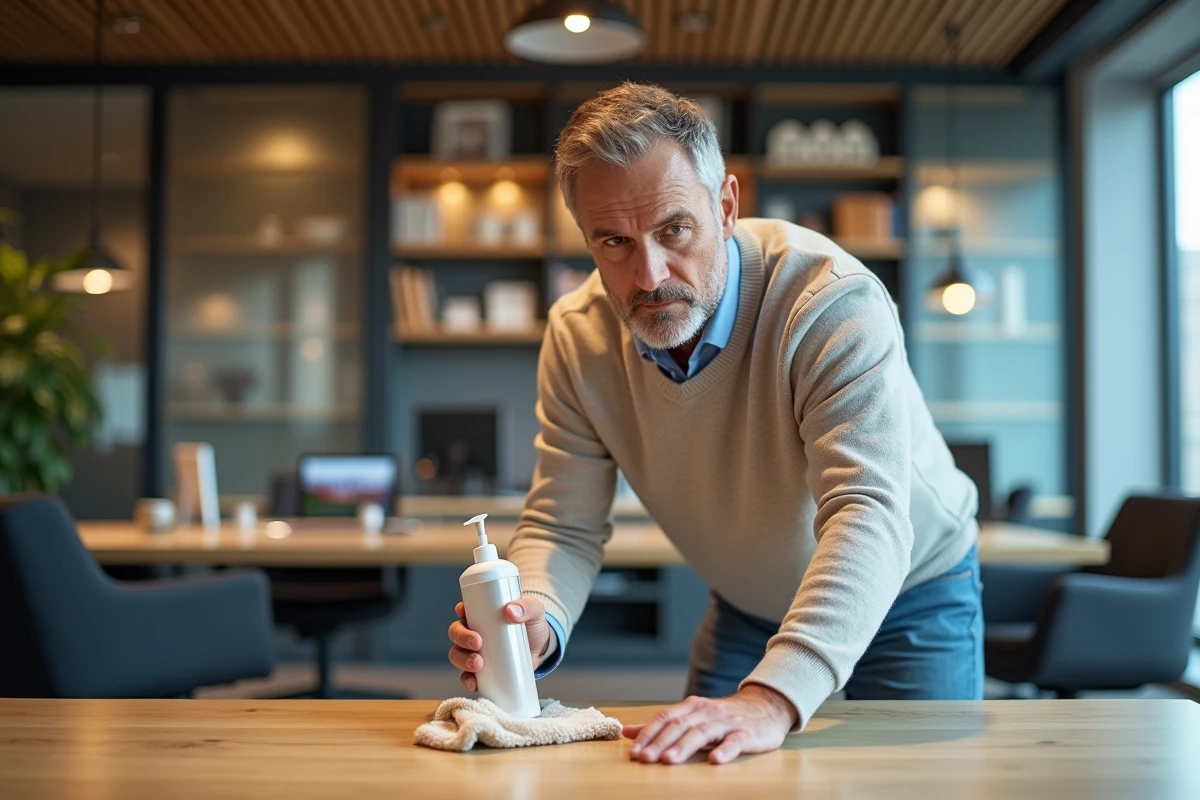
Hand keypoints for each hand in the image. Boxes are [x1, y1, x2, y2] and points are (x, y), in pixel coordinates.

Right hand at [447, 597, 553, 692]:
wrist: (541, 650)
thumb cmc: (533, 626)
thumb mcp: (534, 611)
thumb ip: (526, 607)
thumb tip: (510, 611)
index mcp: (481, 614)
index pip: (463, 609)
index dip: (460, 610)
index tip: (464, 613)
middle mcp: (473, 632)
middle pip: (456, 632)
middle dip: (462, 638)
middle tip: (477, 642)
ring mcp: (474, 652)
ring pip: (457, 654)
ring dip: (462, 659)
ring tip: (477, 663)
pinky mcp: (480, 671)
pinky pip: (466, 676)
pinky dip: (466, 680)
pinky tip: (473, 682)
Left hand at [623, 685, 797, 764]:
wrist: (766, 705)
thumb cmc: (724, 716)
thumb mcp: (692, 717)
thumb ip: (662, 726)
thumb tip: (627, 732)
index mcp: (692, 708)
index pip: (665, 718)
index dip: (648, 734)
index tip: (633, 752)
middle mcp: (707, 712)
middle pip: (680, 726)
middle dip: (660, 742)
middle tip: (645, 758)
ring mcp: (727, 722)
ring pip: (703, 733)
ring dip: (684, 746)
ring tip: (669, 760)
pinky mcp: (747, 733)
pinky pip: (735, 741)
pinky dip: (725, 750)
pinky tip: (715, 760)